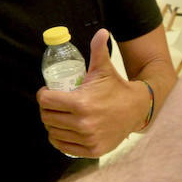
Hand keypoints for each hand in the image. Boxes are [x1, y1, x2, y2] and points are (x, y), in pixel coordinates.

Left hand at [37, 29, 148, 156]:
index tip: (47, 92)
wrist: (137, 109)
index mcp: (81, 103)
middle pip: (47, 118)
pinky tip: (63, 130)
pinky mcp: (92, 150)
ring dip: (52, 125)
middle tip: (52, 104)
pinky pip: (64, 146)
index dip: (43, 95)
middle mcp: (83, 124)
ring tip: (57, 116)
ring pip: (54, 133)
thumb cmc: (116, 87)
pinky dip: (60, 139)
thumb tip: (102, 31)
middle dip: (46, 109)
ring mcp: (87, 139)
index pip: (46, 101)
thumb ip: (99, 49)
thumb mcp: (105, 68)